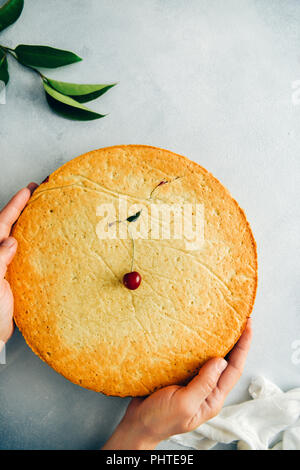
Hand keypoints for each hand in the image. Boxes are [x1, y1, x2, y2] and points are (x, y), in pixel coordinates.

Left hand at [0, 184, 37, 347]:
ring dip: (30, 222)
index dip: (15, 205)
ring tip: (44, 209)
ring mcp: (8, 265)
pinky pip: (28, 253)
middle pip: (11, 225)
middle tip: (39, 192)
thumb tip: (11, 241)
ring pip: (20, 237)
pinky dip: (36, 242)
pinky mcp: (16, 276)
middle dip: (23, 207)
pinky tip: (45, 240)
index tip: (28, 190)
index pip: (3, 224)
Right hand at [102, 319, 251, 449]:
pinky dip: (197, 344)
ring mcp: (193, 382)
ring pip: (210, 357)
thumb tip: (220, 360)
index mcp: (213, 398)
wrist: (136, 424)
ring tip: (220, 321)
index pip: (234, 368)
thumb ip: (204, 384)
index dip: (243, 346)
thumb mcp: (184, 404)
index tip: (247, 325)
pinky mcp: (179, 375)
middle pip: (226, 361)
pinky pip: (193, 357)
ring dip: (217, 340)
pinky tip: (195, 333)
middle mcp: (207, 389)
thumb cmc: (159, 419)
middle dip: (235, 339)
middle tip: (237, 317)